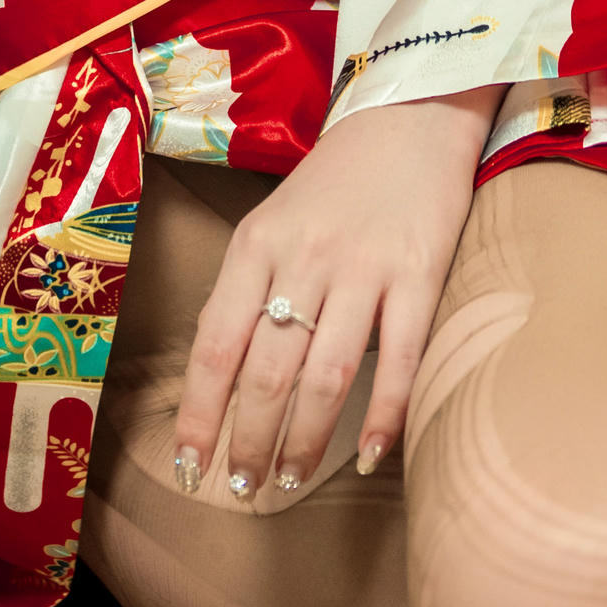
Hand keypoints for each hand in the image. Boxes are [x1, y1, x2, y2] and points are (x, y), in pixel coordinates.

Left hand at [171, 85, 503, 500]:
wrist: (409, 116)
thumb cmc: (335, 181)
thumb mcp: (274, 222)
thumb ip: (252, 288)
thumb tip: (227, 376)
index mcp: (255, 244)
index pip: (215, 344)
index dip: (200, 412)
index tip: (187, 465)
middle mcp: (303, 258)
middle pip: (265, 370)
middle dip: (246, 439)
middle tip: (240, 491)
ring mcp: (363, 267)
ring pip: (325, 375)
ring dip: (303, 440)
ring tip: (286, 482)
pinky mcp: (419, 273)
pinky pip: (399, 359)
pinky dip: (382, 416)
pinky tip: (366, 456)